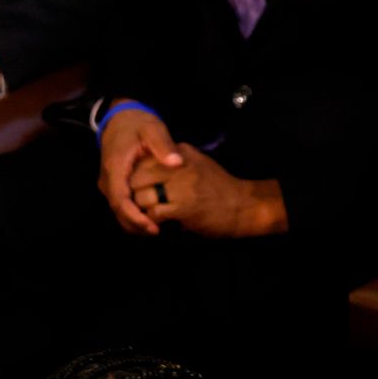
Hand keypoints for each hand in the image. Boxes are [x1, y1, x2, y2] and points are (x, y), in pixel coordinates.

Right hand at [96, 102, 182, 234]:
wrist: (120, 119)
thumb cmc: (138, 124)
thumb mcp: (153, 128)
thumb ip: (163, 145)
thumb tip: (176, 163)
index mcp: (115, 168)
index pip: (121, 200)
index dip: (135, 217)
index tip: (152, 226)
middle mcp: (108, 180)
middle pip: (118, 211)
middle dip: (136, 225)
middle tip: (157, 232)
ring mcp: (108, 184)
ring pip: (118, 211)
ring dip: (134, 223)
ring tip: (155, 231)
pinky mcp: (113, 185)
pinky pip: (121, 205)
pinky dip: (132, 216)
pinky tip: (149, 220)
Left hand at [126, 145, 285, 237]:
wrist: (244, 205)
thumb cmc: (220, 187)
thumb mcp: (198, 164)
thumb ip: (176, 162)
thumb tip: (151, 166)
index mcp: (180, 153)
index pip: (142, 160)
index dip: (136, 177)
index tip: (139, 190)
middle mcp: (177, 165)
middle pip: (136, 177)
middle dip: (133, 194)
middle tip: (137, 206)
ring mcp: (180, 185)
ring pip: (141, 196)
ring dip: (141, 210)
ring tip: (147, 217)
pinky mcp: (183, 206)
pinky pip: (153, 213)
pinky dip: (152, 221)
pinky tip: (159, 225)